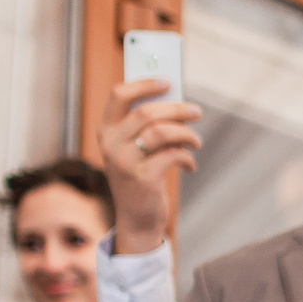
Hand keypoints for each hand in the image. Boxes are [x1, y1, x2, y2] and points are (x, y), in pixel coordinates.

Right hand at [97, 77, 202, 255]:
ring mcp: (124, 162)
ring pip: (162, 131)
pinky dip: (187, 157)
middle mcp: (110, 144)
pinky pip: (173, 154)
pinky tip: (189, 165)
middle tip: (196, 112)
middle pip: (147, 112)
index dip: (145, 84)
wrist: (136, 219)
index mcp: (106, 131)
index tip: (168, 82)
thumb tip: (177, 101)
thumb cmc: (140, 176)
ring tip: (196, 142)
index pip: (119, 95)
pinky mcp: (142, 178)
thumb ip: (147, 126)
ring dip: (187, 134)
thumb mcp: (135, 149)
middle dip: (178, 109)